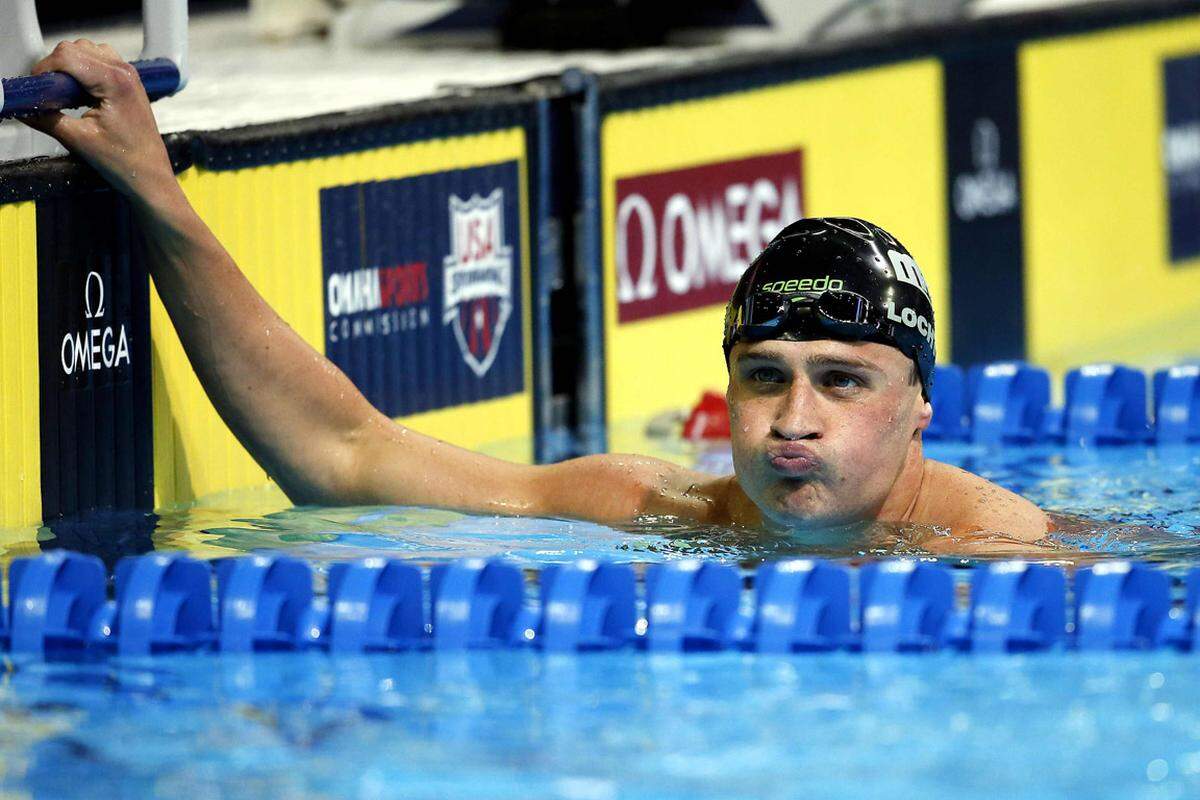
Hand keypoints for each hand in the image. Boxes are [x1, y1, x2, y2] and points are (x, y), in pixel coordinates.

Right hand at [20, 40, 177, 200]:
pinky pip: (98, 62)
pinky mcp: (127, 82)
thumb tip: (25, 107)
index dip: (45, 69)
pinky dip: (82, 71)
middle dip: (55, 68)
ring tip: (65, 95)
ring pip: (85, 51)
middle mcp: (124, 72)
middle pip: (75, 49)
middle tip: (49, 94)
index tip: (37, 89)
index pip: (67, 56)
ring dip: (69, 68)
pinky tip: (79, 94)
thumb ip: (46, 119)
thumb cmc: (124, 162)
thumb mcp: (77, 140)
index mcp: (115, 82)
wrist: (150, 176)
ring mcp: (128, 75)